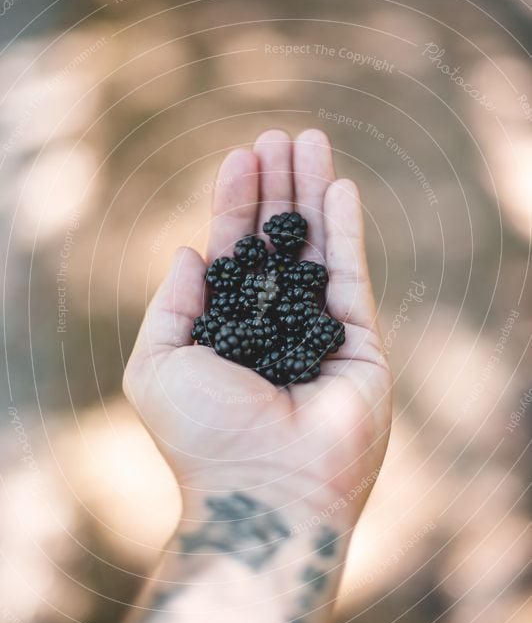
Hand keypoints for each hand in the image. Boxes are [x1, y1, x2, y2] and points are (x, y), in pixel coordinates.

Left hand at [124, 129, 391, 528]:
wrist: (266, 489)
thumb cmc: (203, 433)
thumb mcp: (158, 364)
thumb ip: (173, 305)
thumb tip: (190, 251)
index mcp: (227, 332)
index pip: (234, 255)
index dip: (236, 204)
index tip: (241, 155)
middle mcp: (274, 328)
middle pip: (278, 243)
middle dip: (277, 188)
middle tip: (279, 134)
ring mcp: (319, 334)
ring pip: (317, 249)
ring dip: (312, 193)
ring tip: (309, 139)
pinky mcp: (360, 343)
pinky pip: (353, 276)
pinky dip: (346, 230)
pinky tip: (338, 186)